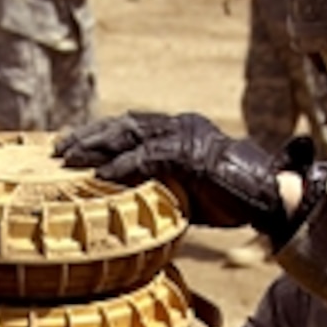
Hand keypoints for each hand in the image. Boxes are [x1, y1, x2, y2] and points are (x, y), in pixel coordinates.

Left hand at [55, 112, 283, 233]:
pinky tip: (100, 177)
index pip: (132, 127)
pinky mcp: (191, 154)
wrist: (268, 196)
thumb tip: (130, 202)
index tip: (72, 145)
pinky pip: (148, 158)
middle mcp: (180, 125)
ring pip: (130, 133)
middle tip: (57, 148)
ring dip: (96, 146)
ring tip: (68, 158)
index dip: (100, 134)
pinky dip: (122, 166)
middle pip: (124, 124)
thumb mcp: (188, 188)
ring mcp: (186, 136)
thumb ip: (160, 186)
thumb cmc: (232, 197)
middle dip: (88, 135)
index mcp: (180, 129)